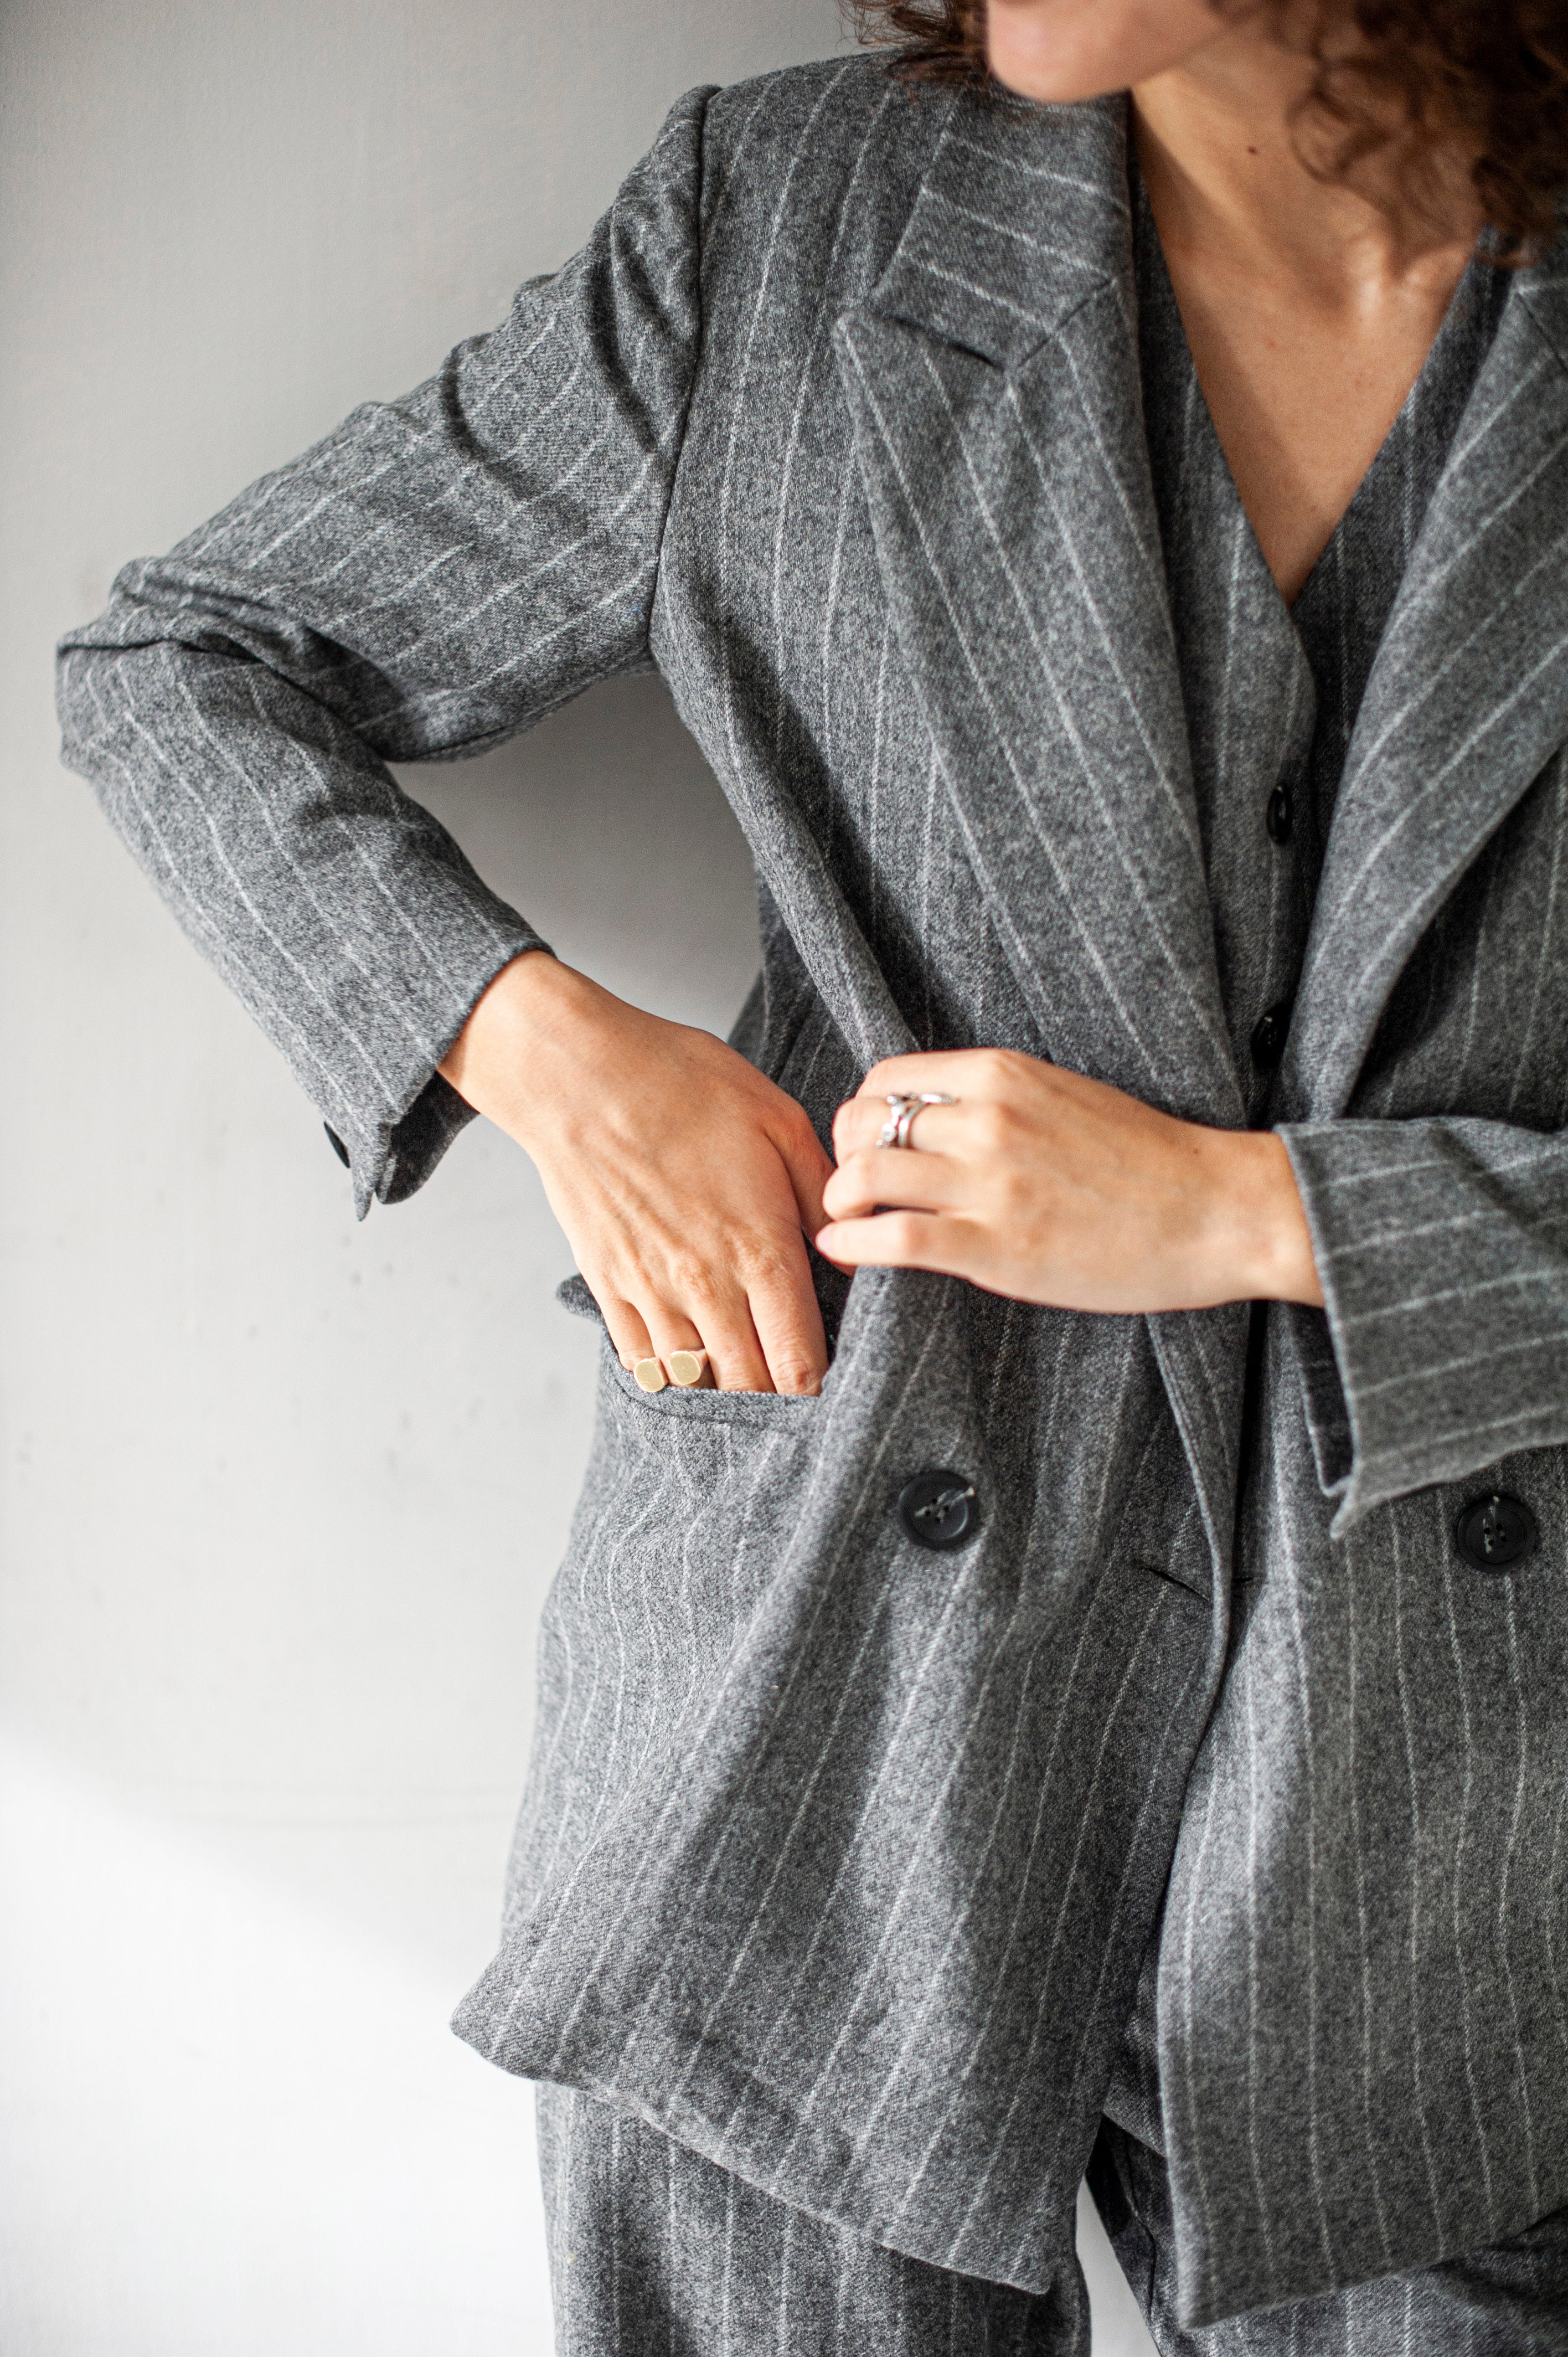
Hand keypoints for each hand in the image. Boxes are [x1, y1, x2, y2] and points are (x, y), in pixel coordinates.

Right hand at [441, 953, 832, 1391]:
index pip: (799, 1361)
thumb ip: (822, 1196)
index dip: (821, 1382)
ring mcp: (650, 1292)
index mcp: (759, 1249)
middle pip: (752, 1387)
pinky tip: (689, 1354)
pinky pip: (642, 1362)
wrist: (578, 1074)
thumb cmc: (681, 1083)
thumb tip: (852, 1253)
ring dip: (726, 1385)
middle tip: (792, 1376)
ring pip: (697, 1382)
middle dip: (779, 1393)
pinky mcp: (607, 1286)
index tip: (830, 1375)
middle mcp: (705, 1286)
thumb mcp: (779, 1120)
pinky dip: (670, 1372)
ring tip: (744, 1366)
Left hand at [819, 1049, 1322, 1313]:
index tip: (868, 1145)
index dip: (860, 1115)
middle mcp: (986, 1118)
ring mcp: (990, 1183)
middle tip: (853, 1189)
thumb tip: (932, 1115)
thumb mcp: (1061, 1095)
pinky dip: (853, 1246)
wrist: (1217, 1209)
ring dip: (839, 1203)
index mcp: (1000, 1074)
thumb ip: (996, 1098)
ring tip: (849, 1224)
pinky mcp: (997, 1248)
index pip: (884, 1079)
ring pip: (863, 1176)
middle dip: (842, 1158)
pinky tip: (848, 1253)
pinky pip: (892, 1239)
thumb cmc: (1147, 1159)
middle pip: (861, 1123)